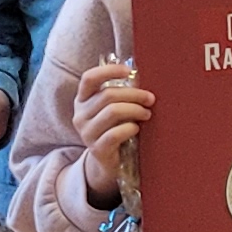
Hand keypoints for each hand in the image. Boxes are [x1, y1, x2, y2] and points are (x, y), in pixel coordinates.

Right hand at [70, 54, 152, 200]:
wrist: (108, 161)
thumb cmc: (115, 127)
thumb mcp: (113, 108)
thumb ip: (120, 93)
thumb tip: (140, 75)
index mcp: (82, 100)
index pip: (89, 78)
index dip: (109, 71)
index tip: (129, 71)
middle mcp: (80, 115)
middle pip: (108, 95)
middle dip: (134, 94)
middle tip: (150, 99)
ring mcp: (86, 133)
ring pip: (112, 112)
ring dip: (135, 110)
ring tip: (147, 114)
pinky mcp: (96, 149)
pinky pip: (115, 133)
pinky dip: (130, 128)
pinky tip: (137, 128)